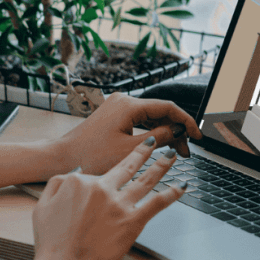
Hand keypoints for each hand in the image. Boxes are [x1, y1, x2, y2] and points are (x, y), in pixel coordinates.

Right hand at [31, 137, 185, 259]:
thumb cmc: (50, 244)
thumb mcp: (43, 205)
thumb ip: (58, 183)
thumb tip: (75, 174)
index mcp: (81, 181)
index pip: (99, 172)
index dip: (105, 178)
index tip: (111, 176)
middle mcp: (103, 188)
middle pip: (128, 165)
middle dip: (144, 151)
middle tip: (154, 141)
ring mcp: (119, 204)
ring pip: (146, 178)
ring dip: (161, 165)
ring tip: (171, 155)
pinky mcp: (132, 222)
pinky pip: (156, 203)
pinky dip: (171, 193)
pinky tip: (181, 187)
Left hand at [55, 92, 202, 175]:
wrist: (62, 158)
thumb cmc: (90, 156)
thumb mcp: (130, 151)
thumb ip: (158, 139)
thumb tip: (177, 132)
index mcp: (129, 105)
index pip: (167, 107)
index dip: (185, 121)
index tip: (197, 136)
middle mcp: (124, 101)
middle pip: (160, 112)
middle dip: (175, 131)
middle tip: (186, 152)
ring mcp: (118, 108)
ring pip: (150, 117)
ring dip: (164, 133)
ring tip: (176, 153)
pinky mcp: (114, 116)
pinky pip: (139, 121)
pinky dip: (151, 134)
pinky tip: (158, 147)